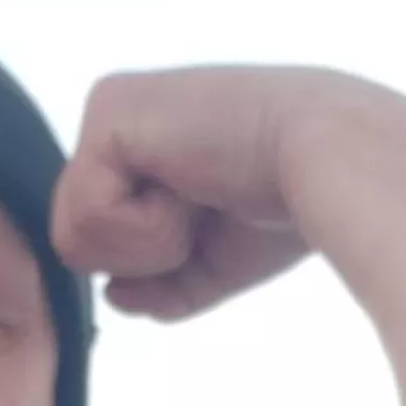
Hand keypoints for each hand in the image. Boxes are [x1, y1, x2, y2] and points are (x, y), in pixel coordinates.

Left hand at [50, 65, 316, 320]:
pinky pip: (89, 214)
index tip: (214, 217)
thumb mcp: (214, 260)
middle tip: (205, 208)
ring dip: (147, 242)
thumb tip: (113, 295)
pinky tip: (193, 187)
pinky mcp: (109, 110)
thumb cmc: (288, 208)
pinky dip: (146, 227)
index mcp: (141, 148)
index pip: (100, 239)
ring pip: (73, 235)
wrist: (333, 164)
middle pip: (75, 240)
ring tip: (201, 195)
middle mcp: (118, 121)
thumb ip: (162, 283)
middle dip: (142, 254)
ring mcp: (109, 110)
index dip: (152, 260)